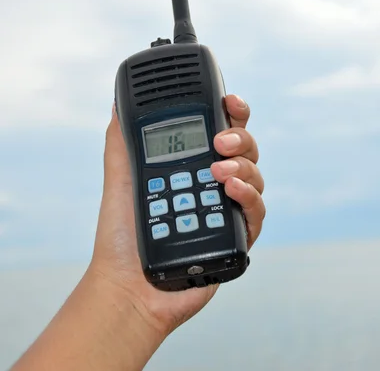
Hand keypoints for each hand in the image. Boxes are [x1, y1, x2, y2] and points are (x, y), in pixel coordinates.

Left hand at [89, 94, 265, 339]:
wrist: (127, 283)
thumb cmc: (121, 235)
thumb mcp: (119, 179)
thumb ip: (121, 141)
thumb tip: (118, 106)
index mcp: (193, 165)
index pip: (221, 130)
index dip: (231, 112)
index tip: (229, 101)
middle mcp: (215, 182)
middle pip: (245, 148)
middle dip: (239, 136)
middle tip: (218, 142)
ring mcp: (227, 208)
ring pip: (256, 175)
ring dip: (243, 165)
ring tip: (218, 170)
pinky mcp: (237, 237)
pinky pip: (257, 211)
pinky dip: (249, 196)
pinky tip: (231, 189)